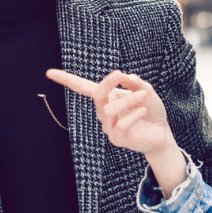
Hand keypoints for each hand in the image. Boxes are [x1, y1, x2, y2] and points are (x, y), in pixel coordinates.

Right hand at [46, 69, 185, 196]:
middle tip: (121, 74)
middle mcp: (104, 111)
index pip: (84, 87)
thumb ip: (136, 83)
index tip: (49, 73)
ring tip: (144, 95)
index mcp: (108, 97)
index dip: (67, 80)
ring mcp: (109, 126)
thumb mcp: (147, 91)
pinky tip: (143, 111)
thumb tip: (125, 76)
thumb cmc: (152, 111)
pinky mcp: (117, 139)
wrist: (162, 134)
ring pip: (109, 109)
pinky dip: (134, 114)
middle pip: (97, 94)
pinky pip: (121, 124)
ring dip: (129, 99)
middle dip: (108, 82)